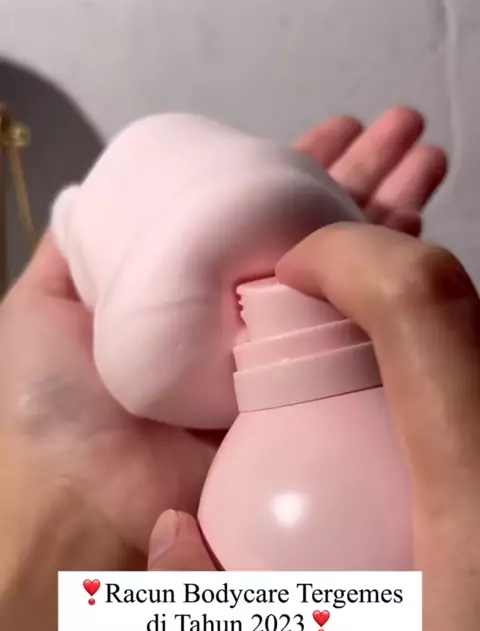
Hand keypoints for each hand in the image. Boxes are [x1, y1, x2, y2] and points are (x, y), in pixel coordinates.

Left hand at [1, 107, 445, 562]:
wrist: (81, 502)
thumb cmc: (51, 403)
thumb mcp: (42, 306)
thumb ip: (75, 249)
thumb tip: (99, 191)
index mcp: (192, 288)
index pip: (256, 215)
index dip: (296, 169)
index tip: (340, 127)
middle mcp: (242, 317)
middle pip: (314, 237)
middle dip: (362, 178)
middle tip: (408, 130)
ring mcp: (278, 360)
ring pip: (349, 277)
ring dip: (392, 215)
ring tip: (428, 158)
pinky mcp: (302, 404)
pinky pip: (358, 342)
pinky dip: (392, 291)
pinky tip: (422, 236)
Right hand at [130, 225, 479, 630]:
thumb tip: (175, 533)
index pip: (429, 312)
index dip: (349, 258)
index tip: (284, 275)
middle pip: (467, 322)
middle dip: (371, 298)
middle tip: (295, 343)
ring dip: (409, 353)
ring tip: (338, 410)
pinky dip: (440, 407)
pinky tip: (395, 481)